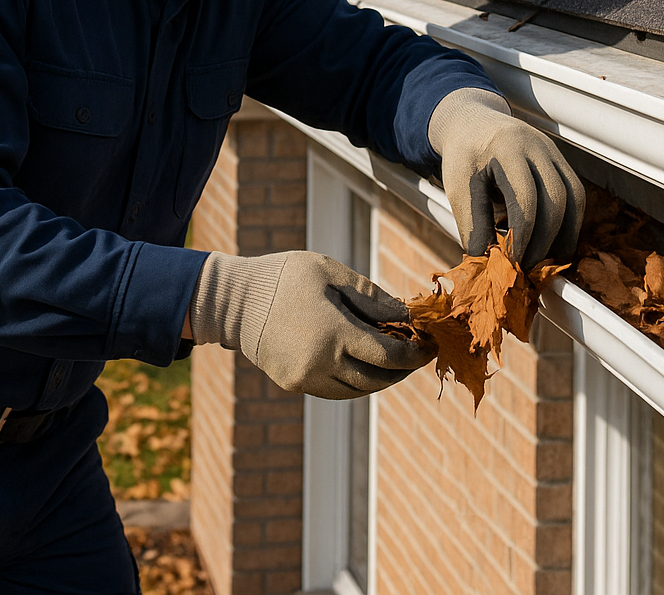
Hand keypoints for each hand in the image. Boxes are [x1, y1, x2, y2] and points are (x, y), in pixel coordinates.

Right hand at [188, 249, 435, 399]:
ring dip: (380, 379)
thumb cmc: (284, 277)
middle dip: (402, 370)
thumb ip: (371, 296)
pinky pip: (335, 390)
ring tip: (392, 360)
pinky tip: (363, 364)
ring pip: (357, 391)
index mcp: (334, 333)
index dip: (415, 353)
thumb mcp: (330, 272)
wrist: (233, 300)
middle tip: (417, 354)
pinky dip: (355, 382)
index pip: (389, 356)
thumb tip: (405, 316)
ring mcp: (305, 378)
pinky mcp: (293, 384)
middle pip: (377, 380)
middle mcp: (321, 363)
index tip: (430, 344)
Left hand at [427, 87, 584, 265]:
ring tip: (545, 262)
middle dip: (545, 240)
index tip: (512, 262)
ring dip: (564, 235)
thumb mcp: (458, 187)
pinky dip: (569, 223)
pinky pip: (576, 195)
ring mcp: (553, 152)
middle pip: (556, 199)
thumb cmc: (463, 157)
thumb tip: (487, 264)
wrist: (473, 123)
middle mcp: (536, 146)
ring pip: (574, 198)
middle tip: (527, 267)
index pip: (524, 198)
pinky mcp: (561, 162)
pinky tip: (555, 244)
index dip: (522, 235)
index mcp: (506, 148)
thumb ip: (472, 224)